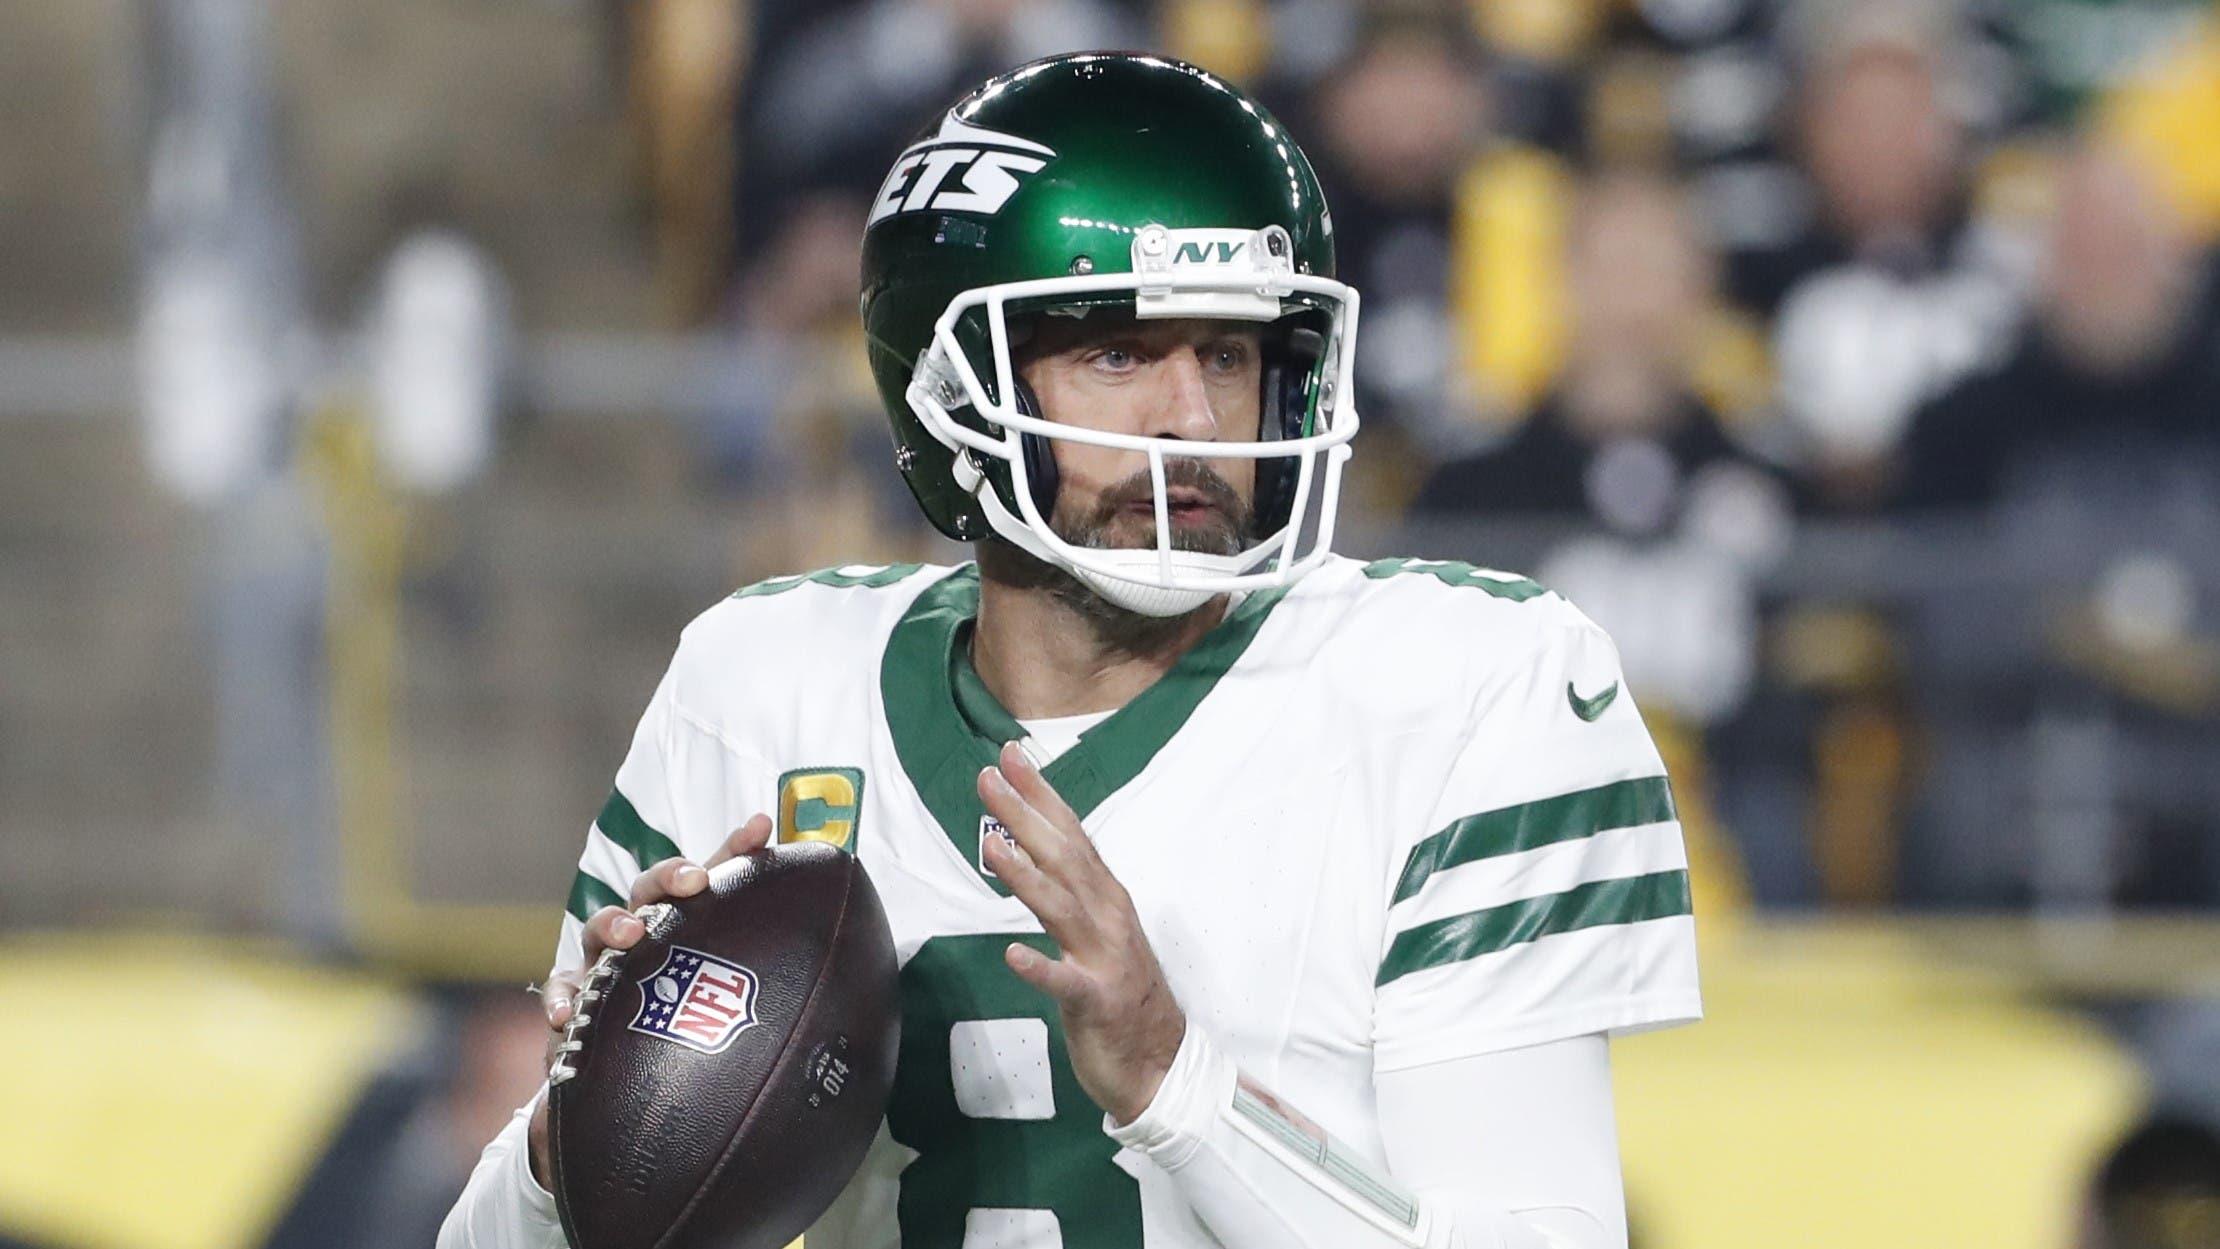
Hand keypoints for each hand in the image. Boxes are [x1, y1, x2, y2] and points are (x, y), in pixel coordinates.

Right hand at [527, 814, 774, 1187]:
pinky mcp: (575, 1007)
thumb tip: (853, 1002)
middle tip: (693, 882)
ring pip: (600, 929)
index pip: (714, 879)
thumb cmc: (689, 1044)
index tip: (762, 826)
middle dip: (670, 877)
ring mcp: (605, 970)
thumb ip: (777, 998)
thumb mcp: (735, 1017)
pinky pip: (562, 993)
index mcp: (689, 930)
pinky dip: (563, 996)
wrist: (627, 1101)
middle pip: (652, 889)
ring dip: (613, 924)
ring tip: (631, 935)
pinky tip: (567, 1013)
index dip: (737, 849)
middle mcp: (646, 939)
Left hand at [978, 741, 1185, 1125]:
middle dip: (1025, 815)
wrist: (1162, 1066)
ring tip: (992, 846)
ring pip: (1062, 909)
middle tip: (989, 777)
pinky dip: (1041, 968)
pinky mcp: (1097, 1002)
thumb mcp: (1099, 932)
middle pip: (1063, 857)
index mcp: (1107, 898)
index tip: (1011, 756)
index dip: (1041, 794)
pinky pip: (1066, 983)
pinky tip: (1013, 954)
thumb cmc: (1123, 994)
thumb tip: (1030, 846)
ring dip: (1027, 876)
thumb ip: (1070, 891)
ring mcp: (1105, 959)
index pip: (1071, 835)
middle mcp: (1108, 918)